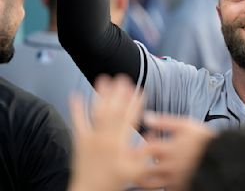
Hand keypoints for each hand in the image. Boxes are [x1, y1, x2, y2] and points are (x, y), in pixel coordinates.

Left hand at [68, 75, 150, 190]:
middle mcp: (105, 138)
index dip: (135, 103)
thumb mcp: (135, 170)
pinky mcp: (79, 141)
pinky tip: (75, 94)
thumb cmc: (112, 183)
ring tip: (103, 79)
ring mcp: (91, 138)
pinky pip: (77, 121)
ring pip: (97, 112)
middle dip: (119, 93)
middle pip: (114, 110)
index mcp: (119, 144)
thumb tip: (154, 135)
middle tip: (123, 78)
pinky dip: (76, 107)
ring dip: (101, 94)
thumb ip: (145, 152)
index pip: (130, 118)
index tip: (140, 90)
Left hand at [138, 115, 215, 190]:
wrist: (222, 156)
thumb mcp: (185, 124)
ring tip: (147, 168)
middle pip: (144, 167)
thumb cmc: (204, 140)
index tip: (150, 137)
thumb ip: (164, 121)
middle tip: (141, 156)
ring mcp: (173, 179)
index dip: (145, 141)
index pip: (147, 147)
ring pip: (150, 182)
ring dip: (145, 175)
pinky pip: (162, 187)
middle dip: (140, 161)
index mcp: (170, 149)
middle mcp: (170, 166)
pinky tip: (162, 173)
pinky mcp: (178, 187)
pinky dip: (158, 182)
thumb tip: (147, 117)